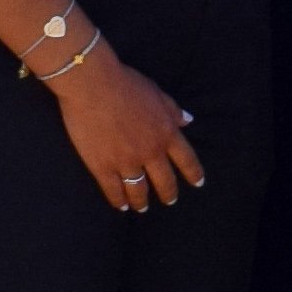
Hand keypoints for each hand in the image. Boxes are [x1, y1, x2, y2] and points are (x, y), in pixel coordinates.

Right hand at [51, 48, 209, 209]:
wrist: (94, 86)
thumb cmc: (126, 84)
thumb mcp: (158, 93)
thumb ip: (173, 111)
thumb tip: (188, 121)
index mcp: (167, 133)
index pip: (187, 160)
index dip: (193, 174)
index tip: (198, 184)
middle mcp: (151, 152)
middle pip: (164, 181)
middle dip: (168, 194)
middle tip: (170, 201)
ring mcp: (126, 162)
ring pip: (139, 190)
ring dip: (142, 202)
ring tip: (142, 208)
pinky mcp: (102, 167)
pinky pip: (113, 190)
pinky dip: (118, 201)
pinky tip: (121, 205)